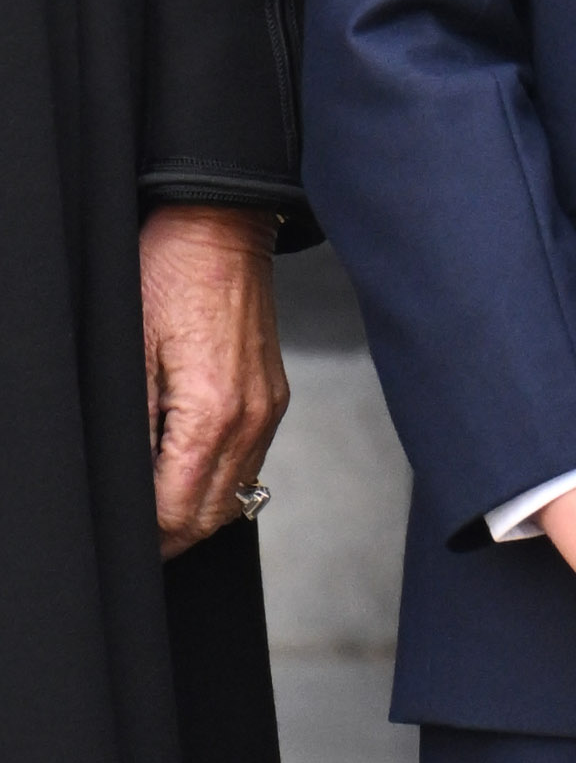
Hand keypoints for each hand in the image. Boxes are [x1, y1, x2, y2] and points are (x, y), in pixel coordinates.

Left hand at [140, 204, 285, 555]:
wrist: (219, 227)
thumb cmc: (168, 274)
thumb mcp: (128, 349)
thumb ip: (133, 425)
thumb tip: (127, 484)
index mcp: (213, 414)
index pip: (178, 511)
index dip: (144, 534)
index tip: (117, 535)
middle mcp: (251, 421)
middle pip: (211, 515)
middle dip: (169, 534)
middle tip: (130, 535)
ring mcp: (267, 410)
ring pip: (235, 495)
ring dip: (193, 510)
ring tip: (152, 507)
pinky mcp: (271, 397)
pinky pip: (248, 463)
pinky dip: (216, 480)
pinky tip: (184, 468)